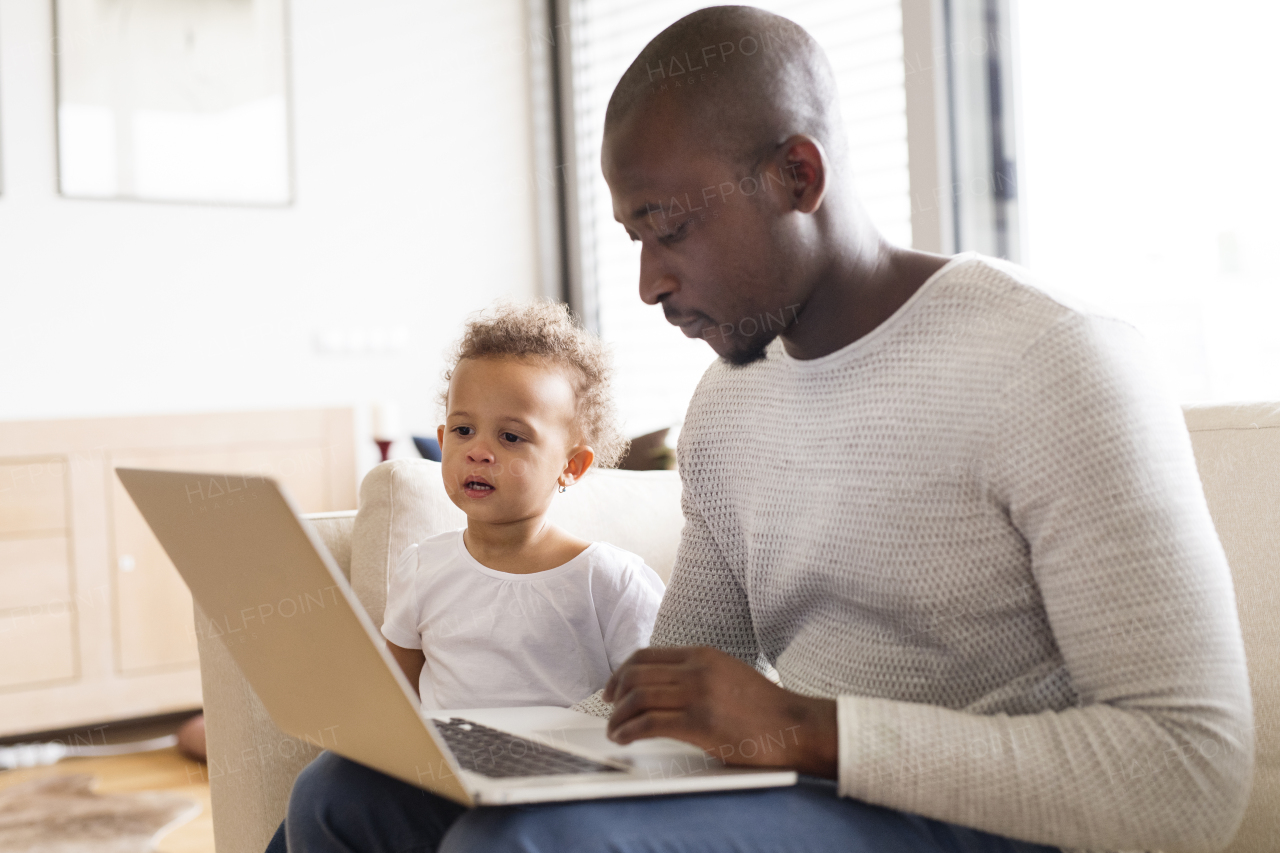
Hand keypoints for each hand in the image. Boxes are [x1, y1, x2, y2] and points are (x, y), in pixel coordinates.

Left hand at [603, 646, 837, 777]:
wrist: (797, 727)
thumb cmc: (765, 709)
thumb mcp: (728, 675)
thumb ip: (697, 675)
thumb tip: (663, 689)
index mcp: (702, 655)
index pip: (647, 655)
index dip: (621, 672)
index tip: (612, 689)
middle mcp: (697, 669)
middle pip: (636, 673)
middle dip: (614, 693)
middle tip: (608, 710)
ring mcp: (699, 695)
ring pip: (638, 696)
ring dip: (618, 716)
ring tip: (615, 730)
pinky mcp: (700, 723)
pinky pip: (649, 723)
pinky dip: (629, 731)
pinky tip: (625, 738)